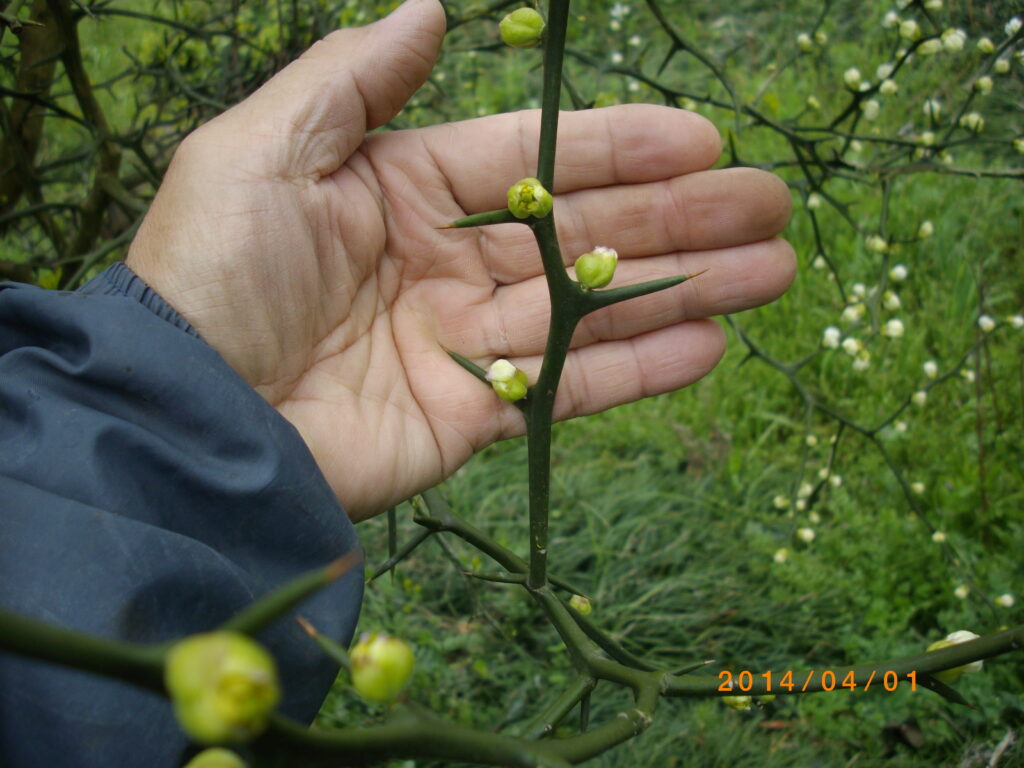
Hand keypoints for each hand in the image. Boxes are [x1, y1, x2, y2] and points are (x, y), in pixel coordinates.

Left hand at [127, 0, 793, 520]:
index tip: (702, 139)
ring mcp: (463, 343)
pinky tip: (711, 344)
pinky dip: (640, 370)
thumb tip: (428, 7)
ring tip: (773, 271)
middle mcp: (443, 262)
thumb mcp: (261, 149)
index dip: (618, 148)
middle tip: (770, 206)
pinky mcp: (472, 416)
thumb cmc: (212, 273)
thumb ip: (352, 80)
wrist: (186, 418)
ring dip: (686, 290)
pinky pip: (570, 390)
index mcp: (400, 191)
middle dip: (680, 218)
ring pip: (594, 310)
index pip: (534, 160)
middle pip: (584, 233)